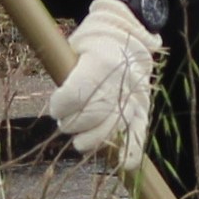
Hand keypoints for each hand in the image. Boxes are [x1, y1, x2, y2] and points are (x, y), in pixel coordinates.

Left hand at [47, 0, 160, 166]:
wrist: (128, 36)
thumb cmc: (93, 44)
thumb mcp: (75, 49)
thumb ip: (66, 75)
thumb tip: (56, 106)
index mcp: (101, 63)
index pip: (75, 95)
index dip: (60, 105)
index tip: (56, 106)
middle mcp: (120, 82)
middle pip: (92, 115)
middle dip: (71, 124)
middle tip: (64, 122)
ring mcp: (134, 98)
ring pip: (112, 129)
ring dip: (90, 140)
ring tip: (79, 140)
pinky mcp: (143, 109)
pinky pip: (139, 135)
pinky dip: (132, 153)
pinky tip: (122, 162)